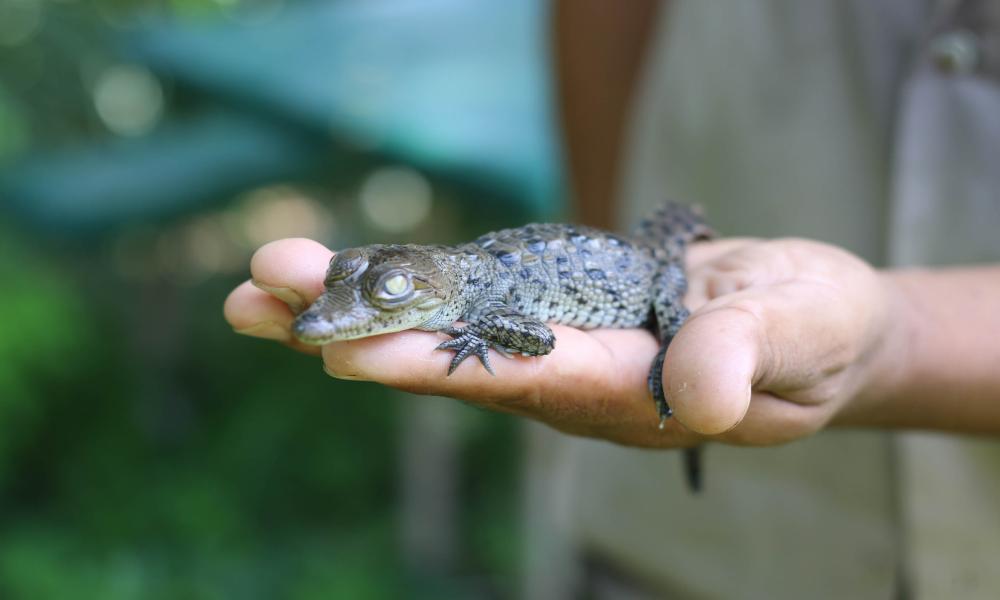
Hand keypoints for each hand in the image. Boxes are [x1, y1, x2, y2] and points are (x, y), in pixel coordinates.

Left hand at [224, 237, 896, 447]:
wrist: (810, 318)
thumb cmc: (818, 331)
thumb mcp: (804, 336)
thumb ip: (748, 353)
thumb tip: (695, 390)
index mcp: (626, 390)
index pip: (516, 378)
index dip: (432, 364)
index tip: (345, 351)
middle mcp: (570, 373)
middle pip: (450, 355)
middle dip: (356, 326)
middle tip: (259, 299)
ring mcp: (554, 339)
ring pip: (442, 325)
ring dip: (354, 301)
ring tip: (263, 281)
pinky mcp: (551, 305)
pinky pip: (465, 295)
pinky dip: (403, 279)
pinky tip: (339, 270)